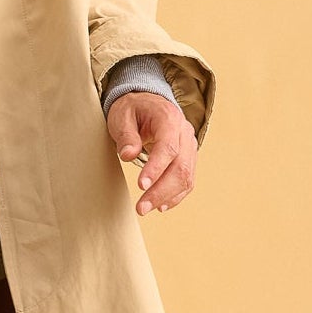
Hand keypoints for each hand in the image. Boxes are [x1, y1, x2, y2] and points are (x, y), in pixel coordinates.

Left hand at [106, 91, 196, 215]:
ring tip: (146, 208)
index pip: (168, 147)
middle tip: (141, 207)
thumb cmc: (133, 109)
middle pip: (181, 166)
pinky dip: (176, 195)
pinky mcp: (189, 158)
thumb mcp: (122, 115)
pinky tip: (161, 206)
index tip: (141, 185)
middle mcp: (185, 133)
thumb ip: (126, 135)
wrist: (148, 103)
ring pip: (187, 176)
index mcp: (169, 119)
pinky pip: (188, 180)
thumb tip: (128, 155)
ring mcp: (189, 146)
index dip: (156, 168)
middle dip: (161, 190)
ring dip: (167, 197)